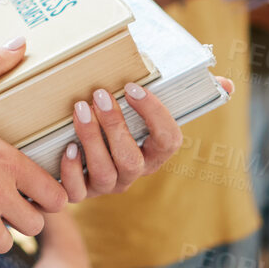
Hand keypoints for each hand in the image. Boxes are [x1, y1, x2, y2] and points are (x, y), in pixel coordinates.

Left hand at [58, 77, 184, 199]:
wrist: (72, 156)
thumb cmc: (108, 119)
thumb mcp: (130, 107)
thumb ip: (152, 92)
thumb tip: (200, 74)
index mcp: (152, 153)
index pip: (168, 140)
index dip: (155, 114)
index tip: (133, 87)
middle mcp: (132, 173)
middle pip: (131, 159)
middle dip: (116, 125)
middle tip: (100, 94)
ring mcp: (107, 185)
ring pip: (105, 173)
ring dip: (92, 139)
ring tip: (80, 110)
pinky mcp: (81, 193)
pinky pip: (77, 191)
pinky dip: (71, 170)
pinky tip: (68, 147)